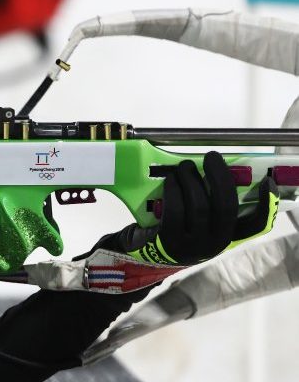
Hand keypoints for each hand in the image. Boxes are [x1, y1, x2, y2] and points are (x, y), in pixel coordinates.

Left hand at [92, 152, 278, 264]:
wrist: (146, 255)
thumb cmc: (177, 231)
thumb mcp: (200, 224)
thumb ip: (212, 206)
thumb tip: (216, 172)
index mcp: (227, 237)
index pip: (255, 225)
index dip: (265, 204)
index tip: (266, 182)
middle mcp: (214, 244)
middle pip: (225, 206)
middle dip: (219, 177)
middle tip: (212, 157)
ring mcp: (192, 245)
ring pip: (199, 206)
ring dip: (191, 180)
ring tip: (184, 167)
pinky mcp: (170, 241)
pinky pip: (176, 210)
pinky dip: (174, 190)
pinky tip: (171, 180)